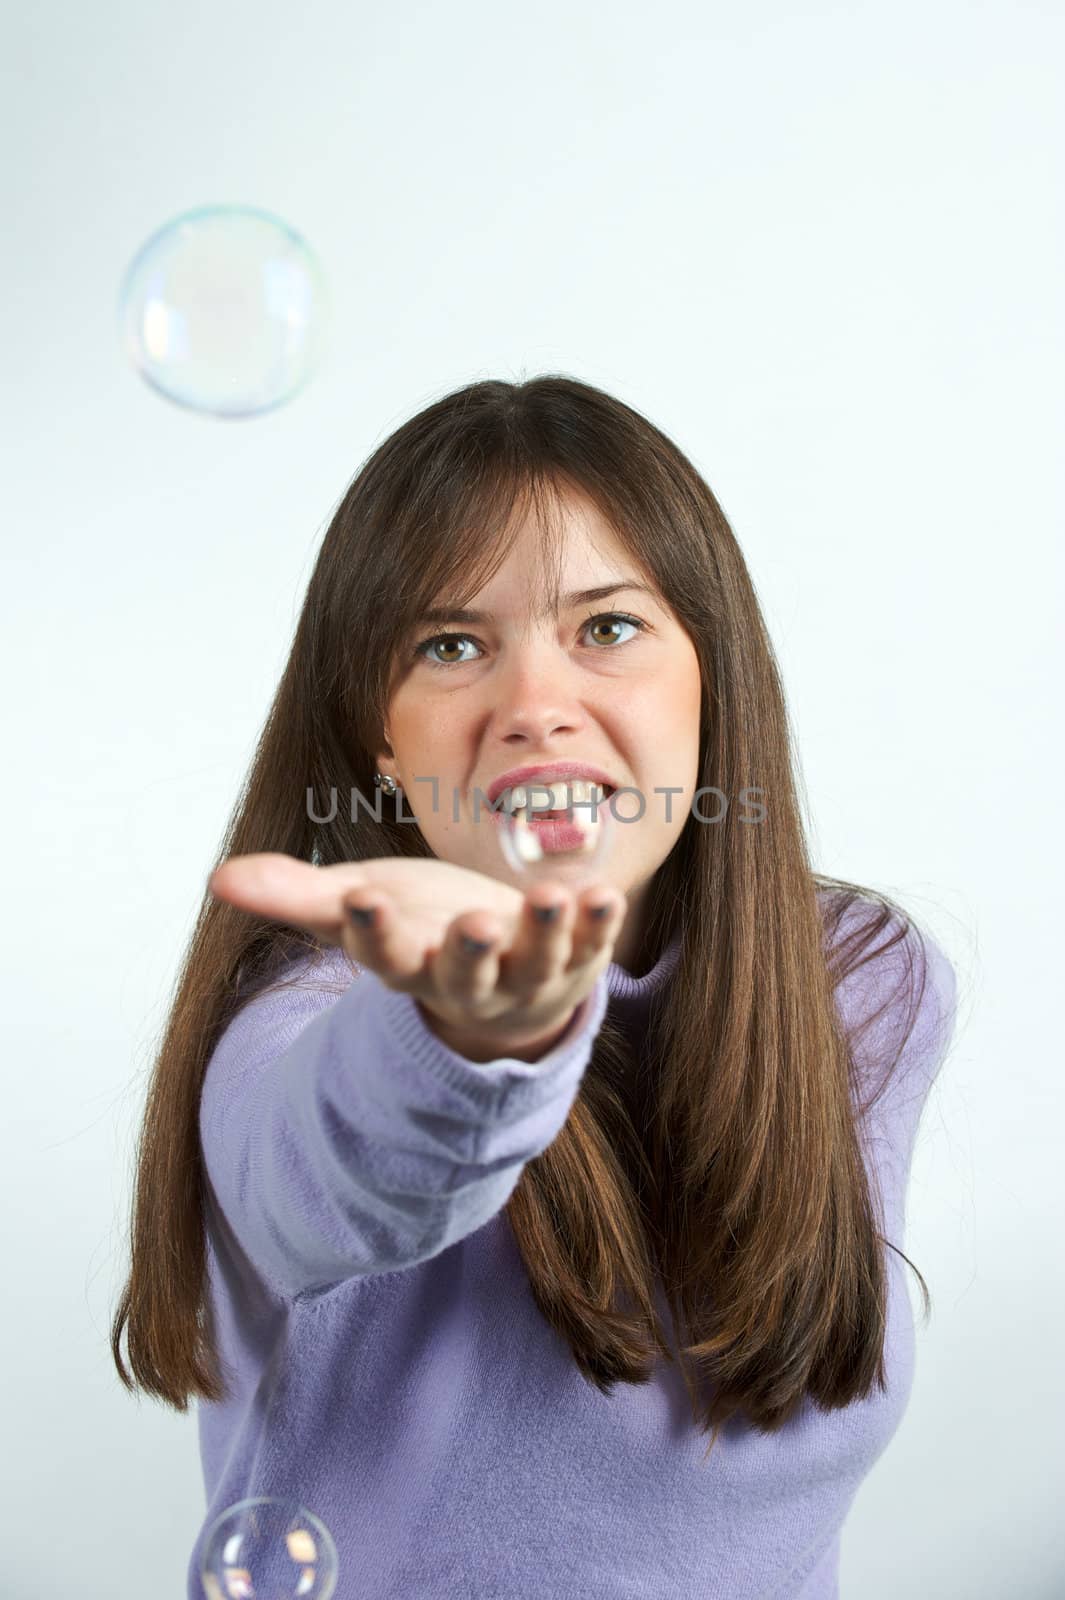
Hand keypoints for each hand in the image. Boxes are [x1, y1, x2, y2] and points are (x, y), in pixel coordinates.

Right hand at [207, 852, 626, 1059]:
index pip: (385, 956)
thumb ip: (297, 896)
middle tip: (470, 925)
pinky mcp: (574, 958)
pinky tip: (602, 893)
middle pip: (464, 975)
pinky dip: (597, 922)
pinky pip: (589, 945)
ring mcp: (526, 973)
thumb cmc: (422, 928)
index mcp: (409, 964)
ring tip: (550, 894)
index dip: (372, 932)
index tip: (360, 901)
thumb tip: (219, 880)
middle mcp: (469, 979)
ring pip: (535, 963)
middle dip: (467, 951)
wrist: (501, 970)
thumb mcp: (360, 908)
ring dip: (545, 931)